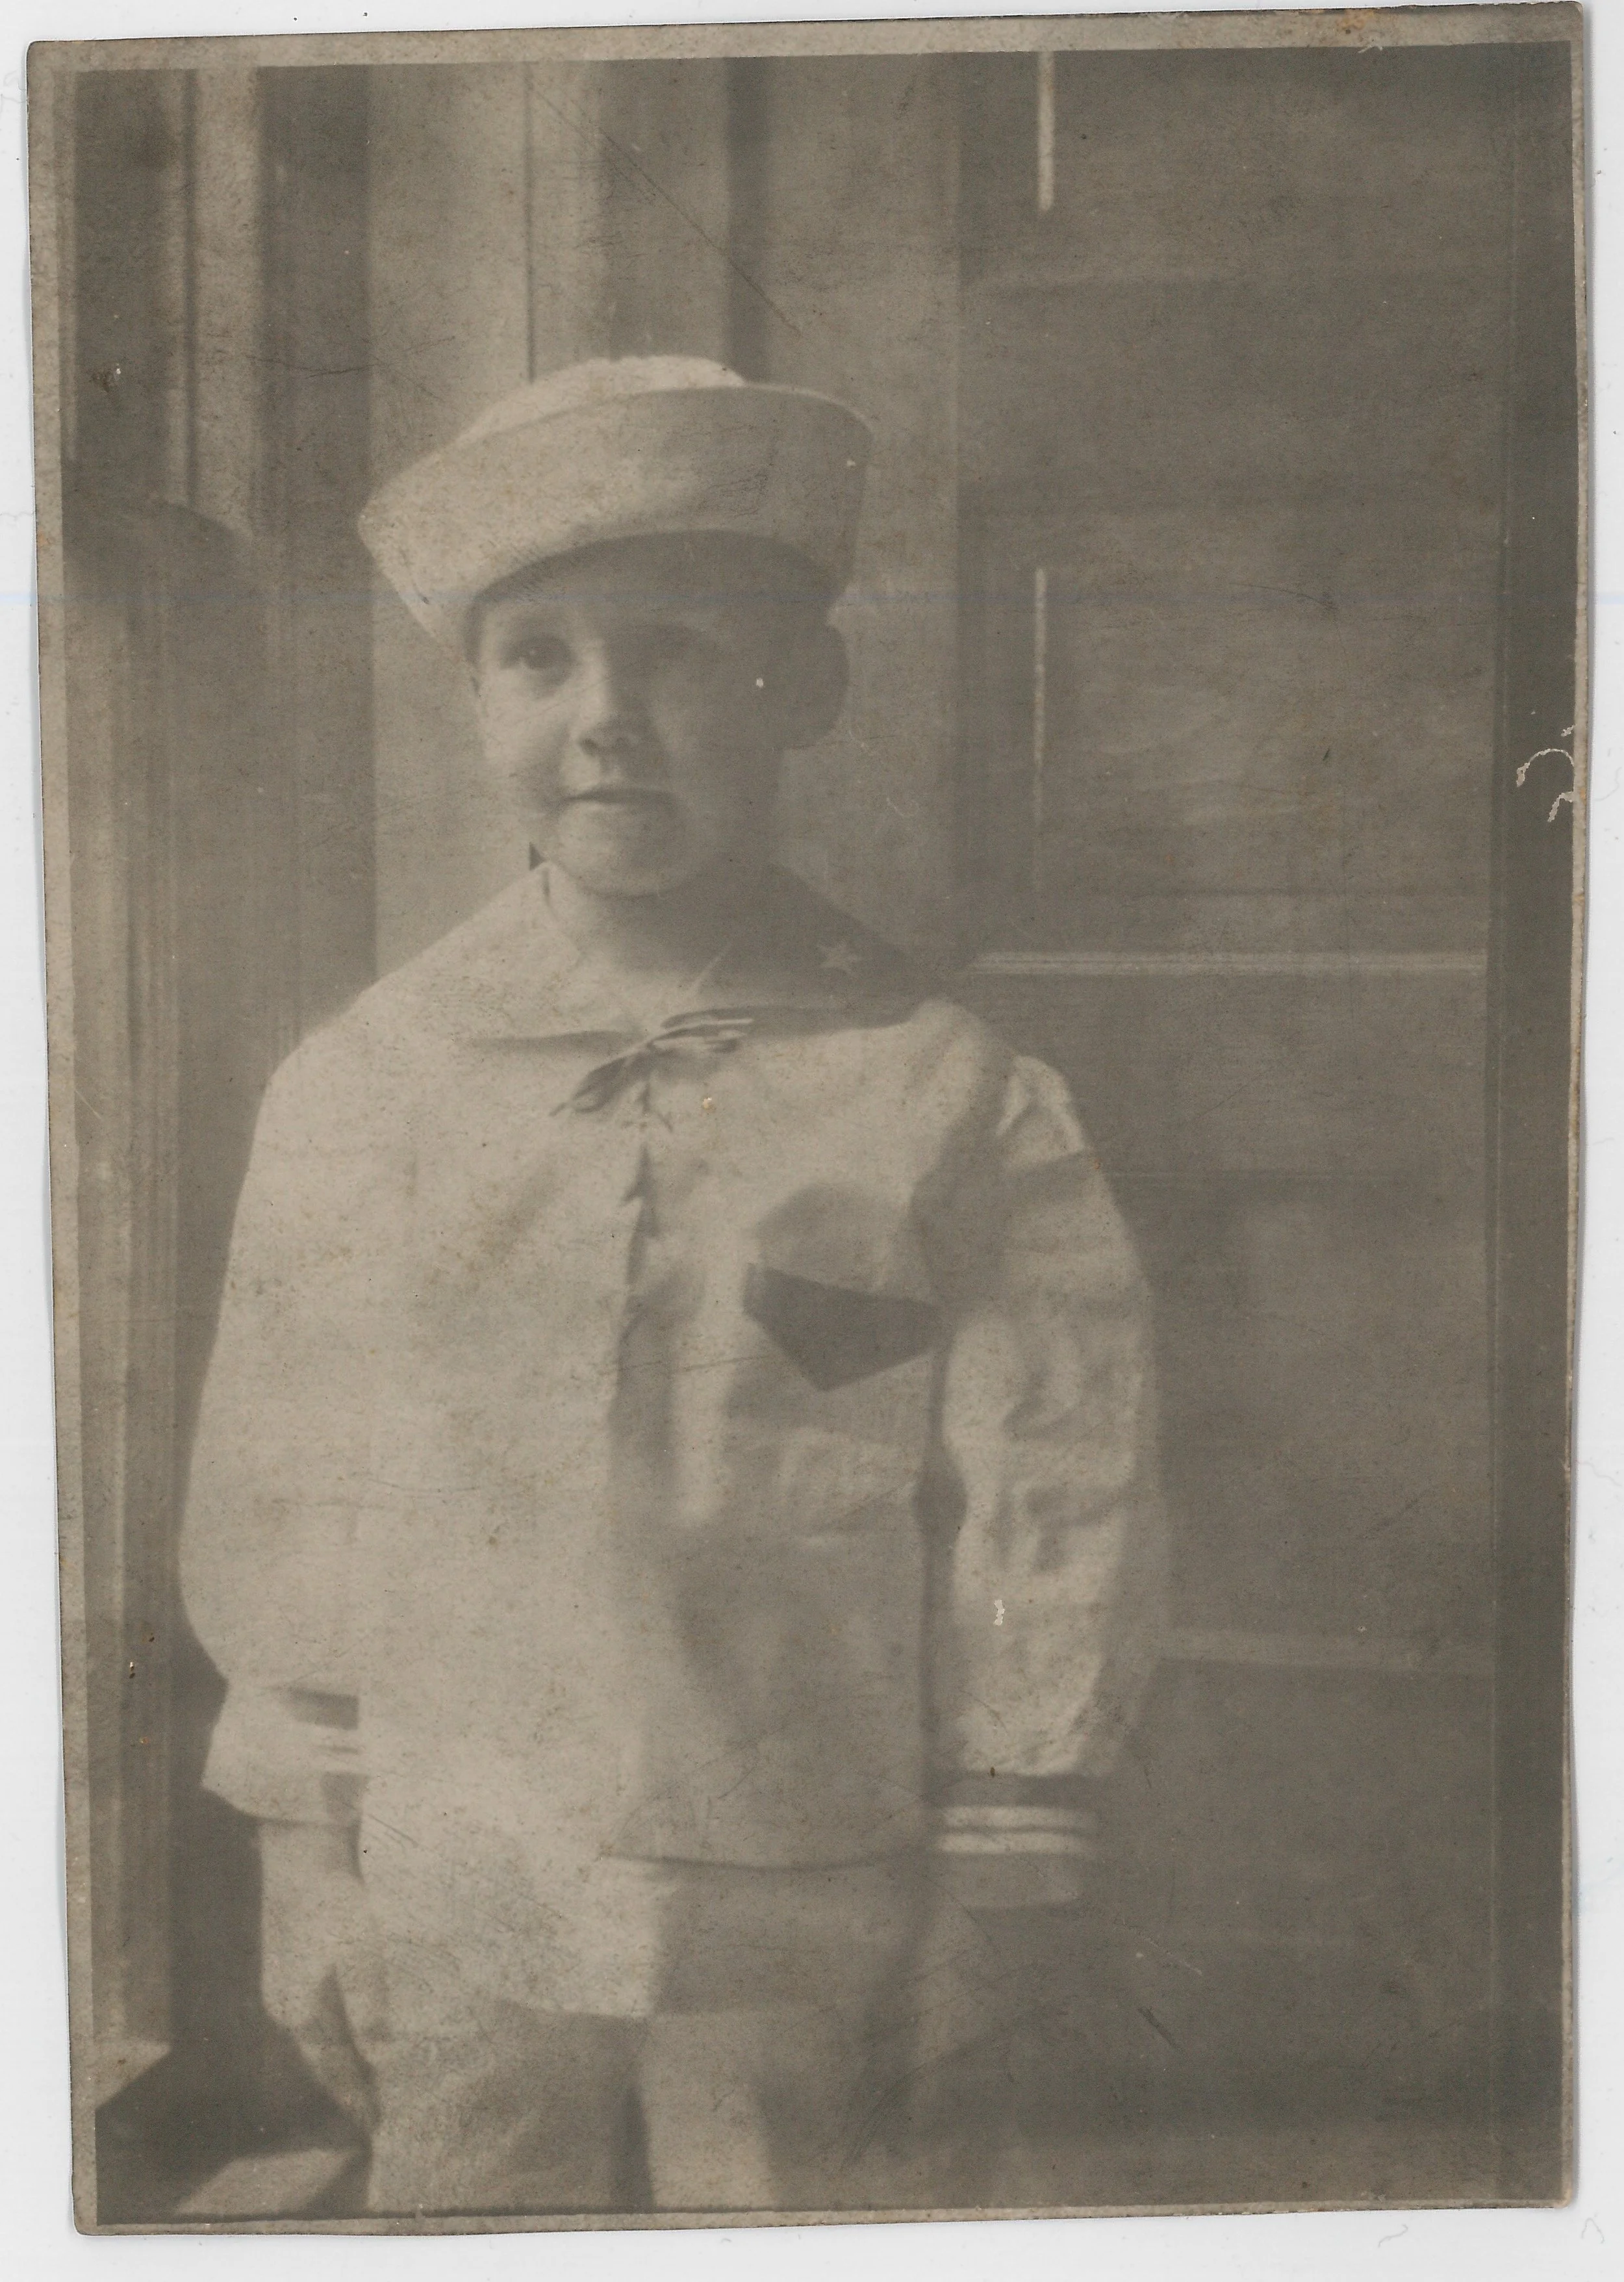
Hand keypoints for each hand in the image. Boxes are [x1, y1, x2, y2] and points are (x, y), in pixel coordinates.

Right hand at [258, 1820, 387, 2131]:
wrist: (299, 1856)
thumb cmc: (332, 1901)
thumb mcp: (358, 1951)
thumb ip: (367, 2006)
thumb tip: (379, 2059)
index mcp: (300, 2010)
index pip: (332, 2070)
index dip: (355, 2098)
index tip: (377, 2126)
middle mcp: (285, 2009)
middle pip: (319, 2062)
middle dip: (348, 2089)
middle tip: (375, 2115)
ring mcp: (282, 1989)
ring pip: (313, 2043)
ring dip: (339, 2065)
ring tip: (365, 2085)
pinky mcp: (289, 1971)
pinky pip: (312, 2020)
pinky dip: (332, 2037)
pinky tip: (347, 2035)